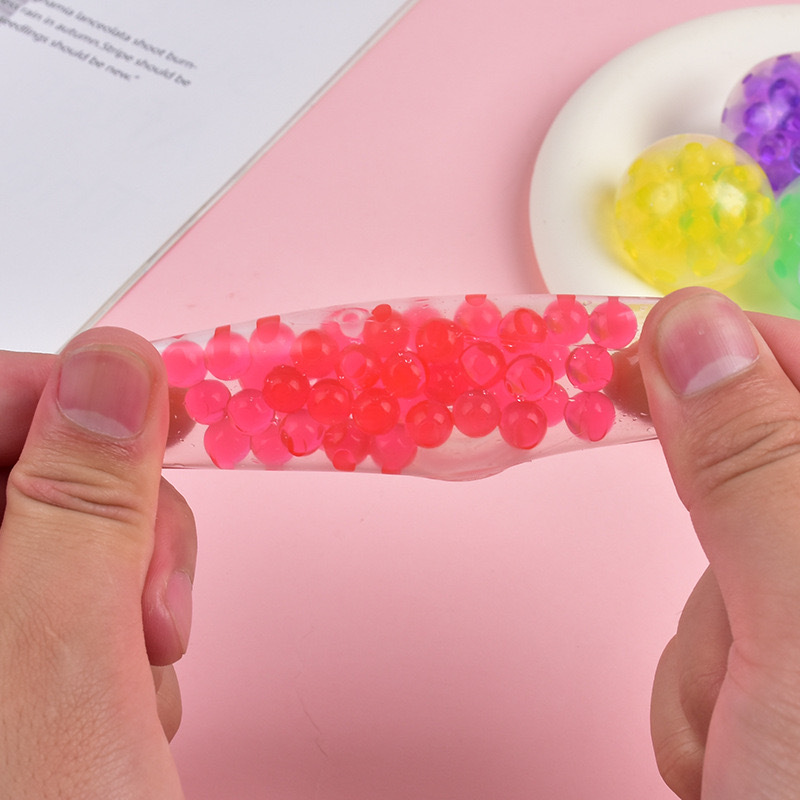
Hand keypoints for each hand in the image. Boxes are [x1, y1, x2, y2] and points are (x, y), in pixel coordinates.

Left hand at [0, 328, 195, 797]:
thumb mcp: (62, 674)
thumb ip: (79, 504)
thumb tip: (113, 360)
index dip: (62, 396)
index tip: (150, 412)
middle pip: (27, 473)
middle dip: (118, 523)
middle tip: (153, 605)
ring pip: (71, 533)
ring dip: (136, 586)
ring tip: (145, 677)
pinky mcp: (16, 666)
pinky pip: (84, 591)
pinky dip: (129, 629)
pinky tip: (132, 696)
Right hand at [639, 288, 799, 798]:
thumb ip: (758, 464)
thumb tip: (692, 322)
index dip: (742, 347)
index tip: (643, 342)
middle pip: (774, 482)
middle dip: (717, 551)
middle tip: (712, 599)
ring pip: (734, 572)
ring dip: (704, 645)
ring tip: (733, 739)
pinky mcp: (793, 677)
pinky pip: (719, 639)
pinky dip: (699, 689)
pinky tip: (723, 753)